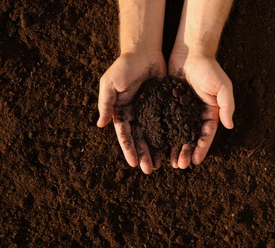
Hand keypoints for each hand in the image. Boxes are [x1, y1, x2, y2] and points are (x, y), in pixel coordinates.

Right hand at [97, 52, 165, 173]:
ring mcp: (150, 111)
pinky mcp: (163, 105)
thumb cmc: (124, 65)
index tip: (133, 164)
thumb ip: (106, 103)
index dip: (129, 149)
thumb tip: (100, 125)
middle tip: (149, 170)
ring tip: (161, 165)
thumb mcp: (110, 83)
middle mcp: (135, 114)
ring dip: (156, 149)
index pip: (125, 135)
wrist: (144, 51)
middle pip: (140, 138)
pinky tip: (174, 147)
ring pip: (154, 134)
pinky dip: (169, 135)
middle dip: (143, 154)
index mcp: (121, 111)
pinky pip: (167, 122)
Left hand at [168, 54, 234, 168]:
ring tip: (168, 161)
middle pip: (190, 138)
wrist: (190, 51)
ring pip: (176, 133)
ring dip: (173, 147)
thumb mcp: (222, 86)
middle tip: (179, 165)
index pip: (205, 135)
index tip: (195, 162)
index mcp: (210, 113)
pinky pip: (164, 121)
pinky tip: (156, 144)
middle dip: (185, 152)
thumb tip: (230, 125)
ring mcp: (181, 110)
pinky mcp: (168, 103)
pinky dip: (162, 133)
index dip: (201, 149)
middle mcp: (195, 114)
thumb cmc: (208, 68)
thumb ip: (227, 105)